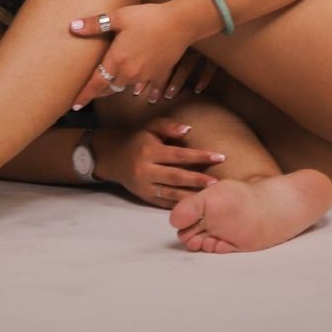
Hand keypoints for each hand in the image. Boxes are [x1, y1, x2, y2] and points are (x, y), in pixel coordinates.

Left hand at [68, 0, 205, 109]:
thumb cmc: (148, 17)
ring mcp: (145, 76)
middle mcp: (129, 72)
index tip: (75, 105)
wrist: (179, 23)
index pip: (96, 83)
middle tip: (92, 92)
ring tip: (114, 85)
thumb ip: (95, 24)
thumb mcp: (119, 16)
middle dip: (100, 90)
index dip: (84, 95)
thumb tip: (72, 26)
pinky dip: (146, 91)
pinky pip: (150, 88)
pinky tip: (147, 95)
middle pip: (110, 87)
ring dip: (120, 86)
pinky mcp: (159, 74)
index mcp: (116, 59)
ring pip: (127, 87)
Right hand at [93, 120, 226, 205]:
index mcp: (150, 151)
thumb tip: (188, 130)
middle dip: (199, 180)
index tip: (219, 157)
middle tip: (218, 182)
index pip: (179, 155)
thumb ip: (169, 127)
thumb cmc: (136, 139)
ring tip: (211, 196)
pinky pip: (165, 203)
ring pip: (172, 194)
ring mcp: (145, 187)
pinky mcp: (145, 198)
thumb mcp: (150, 127)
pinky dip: (181, 204)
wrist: (112, 157)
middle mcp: (146, 171)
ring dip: (192, 195)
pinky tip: (196, 204)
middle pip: (177, 177)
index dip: (200, 156)